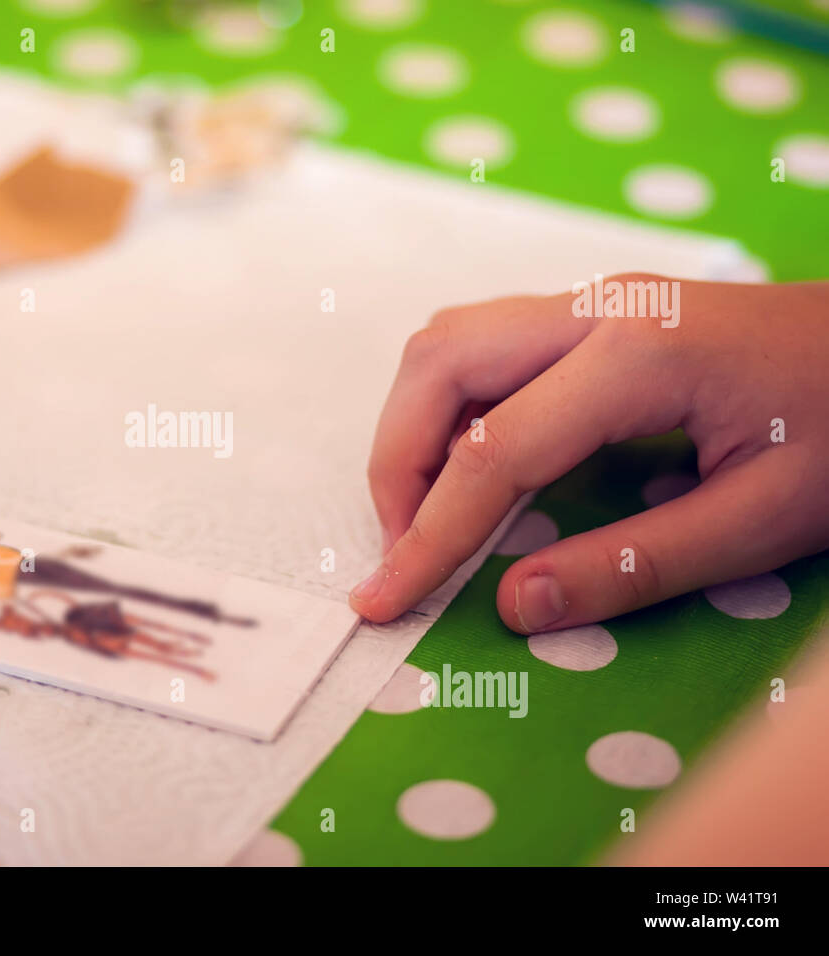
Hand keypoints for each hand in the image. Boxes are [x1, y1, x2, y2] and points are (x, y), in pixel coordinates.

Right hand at [351, 275, 828, 632]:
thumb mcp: (765, 521)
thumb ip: (634, 566)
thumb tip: (515, 606)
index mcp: (640, 356)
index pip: (492, 450)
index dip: (429, 536)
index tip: (384, 601)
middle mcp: (599, 311)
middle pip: (440, 363)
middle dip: (397, 464)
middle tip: (407, 548)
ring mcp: (597, 302)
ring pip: (451, 343)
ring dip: (415, 428)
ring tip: (430, 513)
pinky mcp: (599, 315)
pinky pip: (485, 347)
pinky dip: (450, 409)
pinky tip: (473, 467)